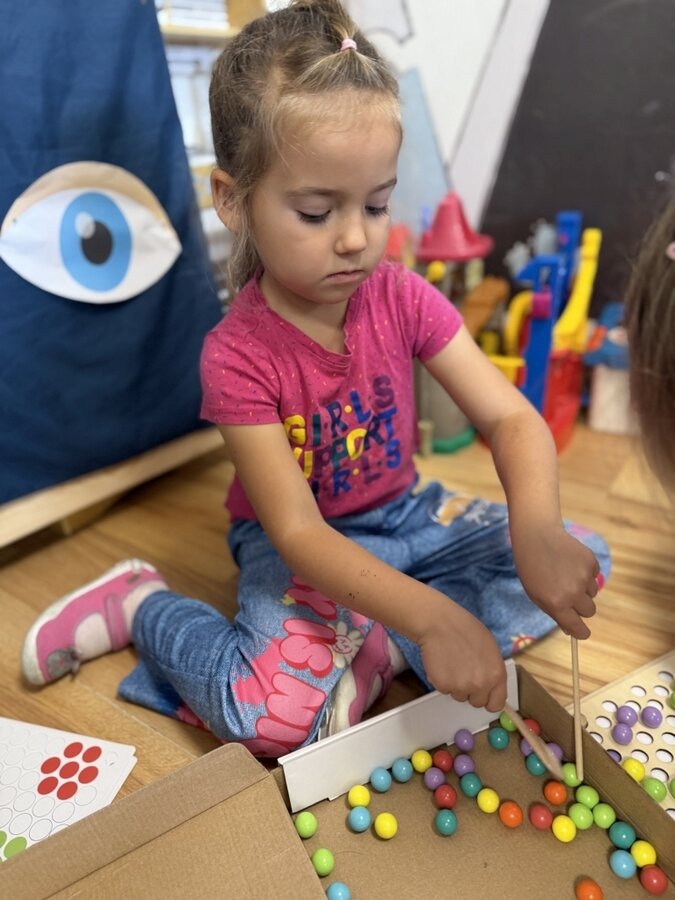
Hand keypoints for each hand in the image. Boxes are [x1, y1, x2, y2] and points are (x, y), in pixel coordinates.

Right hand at [417, 596, 506, 711]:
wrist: (439, 623)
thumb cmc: (464, 629)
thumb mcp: (490, 648)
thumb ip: (493, 671)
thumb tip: (492, 686)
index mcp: (496, 674)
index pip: (496, 704)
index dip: (489, 699)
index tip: (484, 695)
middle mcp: (481, 684)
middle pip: (477, 702)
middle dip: (471, 691)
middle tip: (465, 671)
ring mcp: (461, 687)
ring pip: (460, 696)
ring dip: (456, 685)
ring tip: (453, 663)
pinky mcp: (443, 686)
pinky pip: (445, 690)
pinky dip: (443, 680)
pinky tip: (443, 663)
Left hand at [512, 523, 599, 638]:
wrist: (537, 535)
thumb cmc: (531, 567)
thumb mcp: (535, 594)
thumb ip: (554, 611)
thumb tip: (571, 629)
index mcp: (557, 604)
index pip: (578, 629)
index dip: (581, 632)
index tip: (582, 632)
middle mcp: (573, 593)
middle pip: (589, 612)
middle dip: (581, 607)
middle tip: (568, 594)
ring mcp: (584, 577)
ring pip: (593, 594)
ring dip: (583, 588)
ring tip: (565, 573)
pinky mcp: (591, 562)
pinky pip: (595, 576)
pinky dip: (586, 573)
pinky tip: (571, 563)